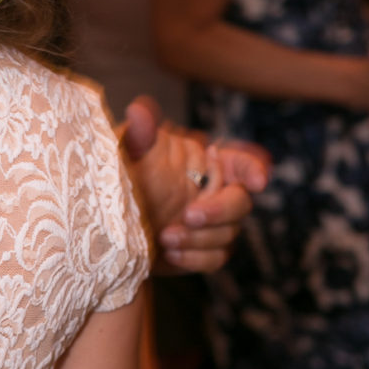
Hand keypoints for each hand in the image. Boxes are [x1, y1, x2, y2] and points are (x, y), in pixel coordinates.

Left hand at [121, 97, 267, 273]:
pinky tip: (170, 254)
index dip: (254, 170)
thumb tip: (139, 109)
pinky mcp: (202, 251)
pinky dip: (194, 258)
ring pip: (228, 235)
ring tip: (165, 236)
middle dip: (219, 211)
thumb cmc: (125, 175)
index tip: (258, 181)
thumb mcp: (130, 152)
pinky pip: (214, 259)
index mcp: (209, 164)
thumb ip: (140, 132)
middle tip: (189, 214)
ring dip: (199, 238)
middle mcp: (217, 194)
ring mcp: (213, 225)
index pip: (241, 163)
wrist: (110, 220)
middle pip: (241, 203)